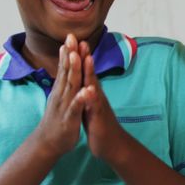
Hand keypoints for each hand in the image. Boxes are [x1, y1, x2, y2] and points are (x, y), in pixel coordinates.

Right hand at [35, 35, 87, 154]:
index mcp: (62, 89)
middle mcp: (61, 94)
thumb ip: (63, 83)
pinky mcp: (69, 118)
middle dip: (70, 54)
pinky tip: (87, 91)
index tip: (71, 35)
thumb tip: (64, 69)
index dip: (69, 52)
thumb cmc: (58, 119)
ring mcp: (65, 105)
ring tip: (77, 56)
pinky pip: (76, 107)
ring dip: (73, 71)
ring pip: (70, 86)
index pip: (65, 67)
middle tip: (71, 36)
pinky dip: (81, 99)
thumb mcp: (61, 98)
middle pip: (66, 71)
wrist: (48, 143)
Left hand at [77, 42, 130, 162]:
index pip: (83, 71)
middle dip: (84, 57)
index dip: (78, 56)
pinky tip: (90, 90)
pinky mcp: (99, 117)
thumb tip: (83, 80)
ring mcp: (98, 105)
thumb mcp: (90, 106)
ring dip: (91, 72)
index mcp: (90, 92)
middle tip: (79, 39)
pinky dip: (93, 97)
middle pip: (89, 73)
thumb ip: (87, 92)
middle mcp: (96, 95)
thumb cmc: (99, 126)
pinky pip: (95, 106)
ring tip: (87, 57)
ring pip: (93, 86)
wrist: (112, 145)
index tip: (72, 40)